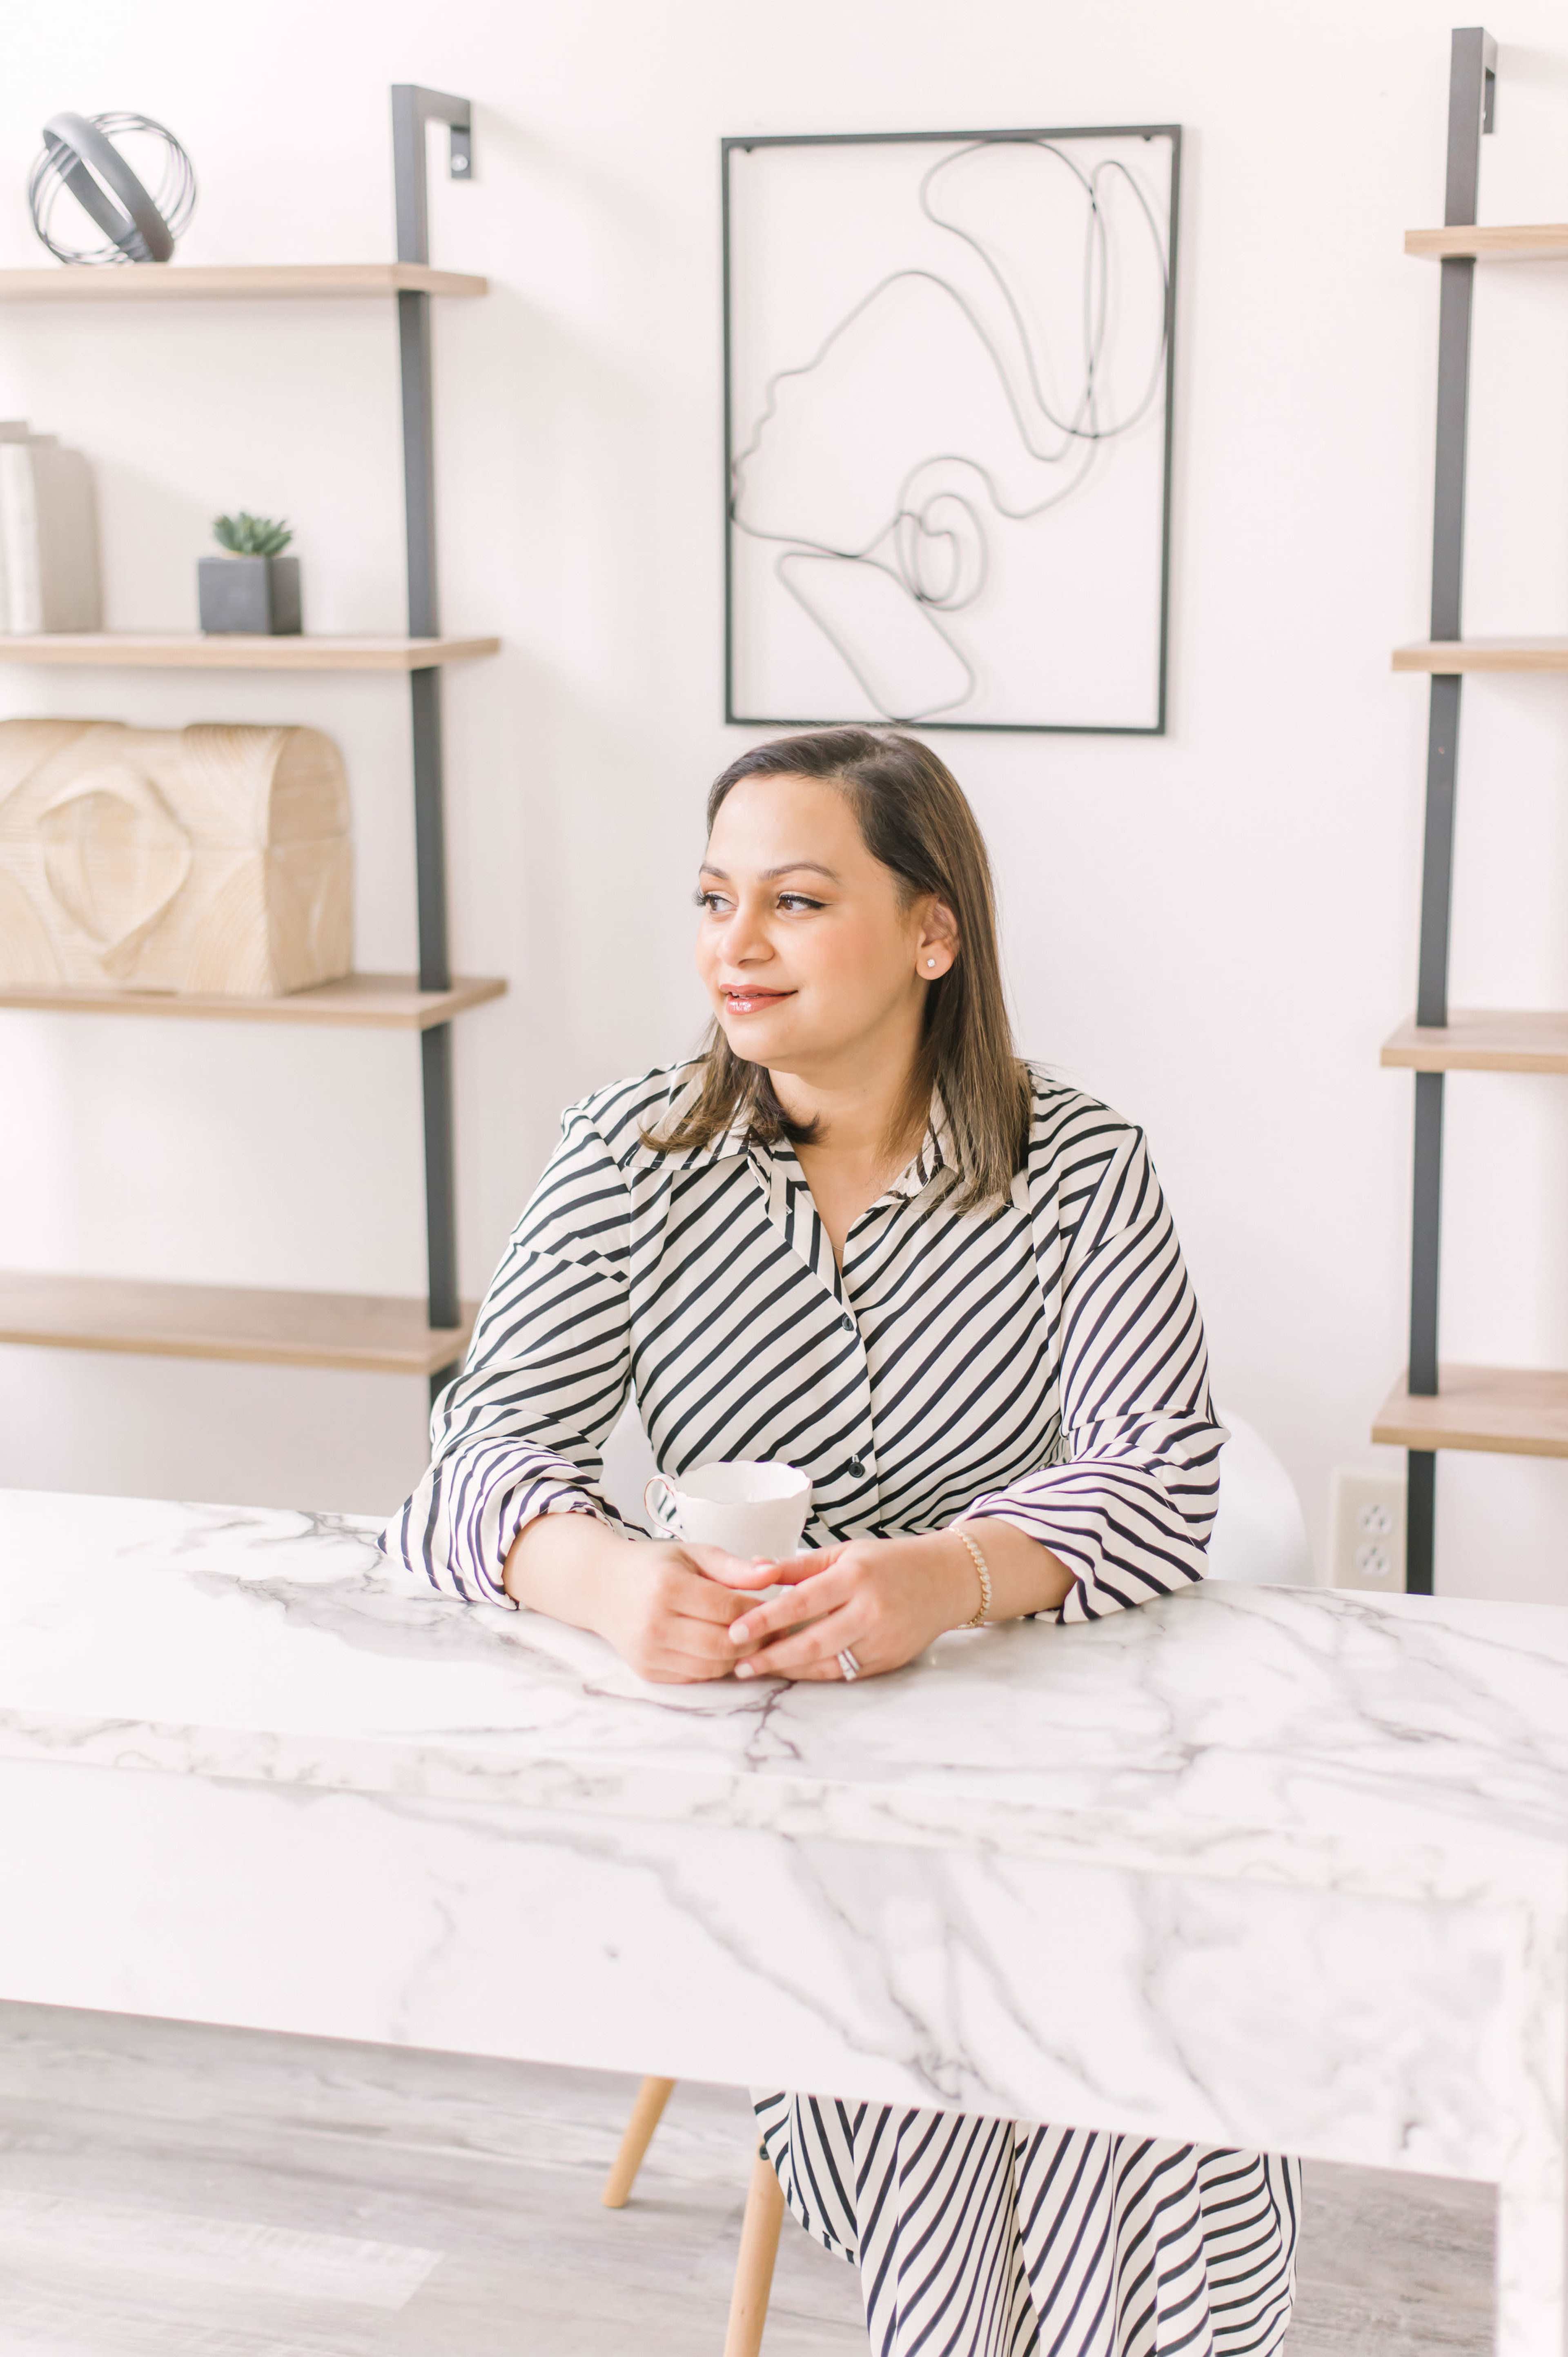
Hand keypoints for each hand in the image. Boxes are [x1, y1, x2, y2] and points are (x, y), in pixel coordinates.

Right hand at [596, 1540, 774, 1684]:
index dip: (757, 1609)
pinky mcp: (647, 1670)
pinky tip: (719, 1647)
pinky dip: (715, 1665)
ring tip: (745, 1636)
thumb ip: (734, 1567)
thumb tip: (774, 1573)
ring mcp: (648, 1651)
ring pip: (713, 1666)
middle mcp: (654, 1622)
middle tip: (767, 1627)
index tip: (770, 1603)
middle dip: (753, 1638)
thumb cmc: (653, 1567)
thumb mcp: (692, 1554)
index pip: (728, 1609)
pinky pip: (696, 1676)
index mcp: (667, 1586)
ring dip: (737, 1655)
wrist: (600, 1586)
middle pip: (723, 1644)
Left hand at [707, 1531, 975, 1681]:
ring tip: (757, 1669)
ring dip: (789, 1669)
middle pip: (811, 1641)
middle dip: (770, 1657)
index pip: (801, 1602)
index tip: (734, 1631)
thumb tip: (753, 1568)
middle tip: (738, 1664)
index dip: (765, 1620)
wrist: (945, 1580)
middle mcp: (870, 1610)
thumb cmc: (887, 1562)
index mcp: (855, 1576)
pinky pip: (844, 1673)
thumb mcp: (844, 1552)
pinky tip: (793, 1671)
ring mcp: (882, 1639)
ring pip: (826, 1663)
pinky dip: (816, 1673)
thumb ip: (798, 1566)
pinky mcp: (888, 1660)